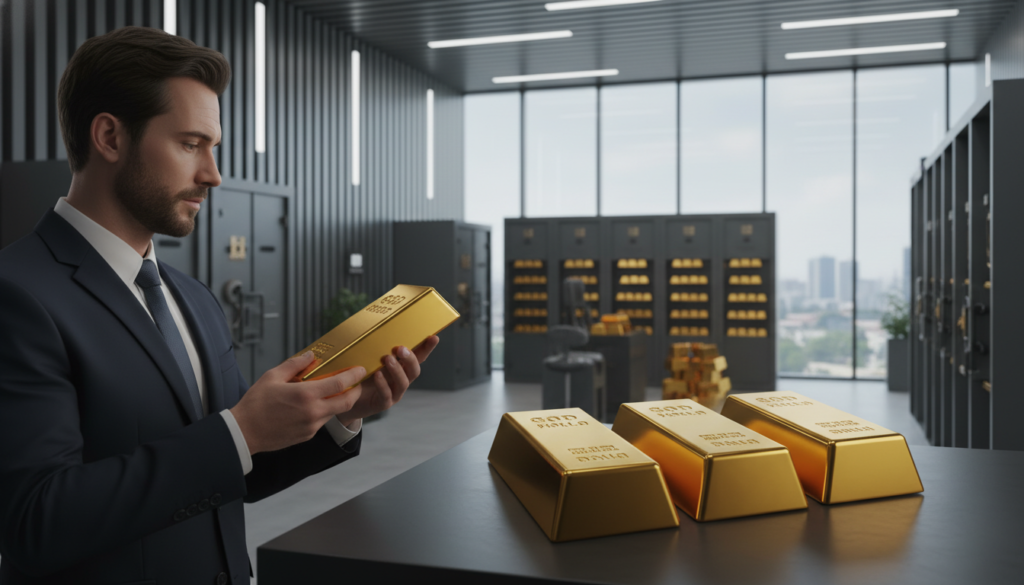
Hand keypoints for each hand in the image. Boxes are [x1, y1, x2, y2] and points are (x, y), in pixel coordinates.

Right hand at [230, 352, 365, 454]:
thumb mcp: (272, 377)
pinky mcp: (307, 435)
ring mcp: (311, 426)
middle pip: (346, 402)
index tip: (360, 369)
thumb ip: (294, 364)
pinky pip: (322, 421)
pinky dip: (323, 412)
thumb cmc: (256, 403)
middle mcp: (313, 412)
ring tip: (332, 392)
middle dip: (356, 391)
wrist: (244, 432)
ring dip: (338, 402)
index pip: (340, 384)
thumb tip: (310, 356)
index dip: (354, 375)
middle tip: (356, 382)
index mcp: (305, 394)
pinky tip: (313, 405)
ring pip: (334, 412)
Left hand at [336, 335, 439, 426]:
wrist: (347, 399)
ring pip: (403, 382)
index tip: (434, 337)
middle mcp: (401, 380)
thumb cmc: (361, 376)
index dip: (427, 348)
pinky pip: (386, 395)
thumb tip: (373, 325)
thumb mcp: (369, 359)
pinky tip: (377, 375)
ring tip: (387, 359)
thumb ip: (375, 348)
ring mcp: (394, 393)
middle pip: (414, 370)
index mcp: (401, 368)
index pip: (418, 357)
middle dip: (410, 359)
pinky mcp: (383, 404)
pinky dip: (383, 384)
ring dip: (397, 370)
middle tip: (400, 348)